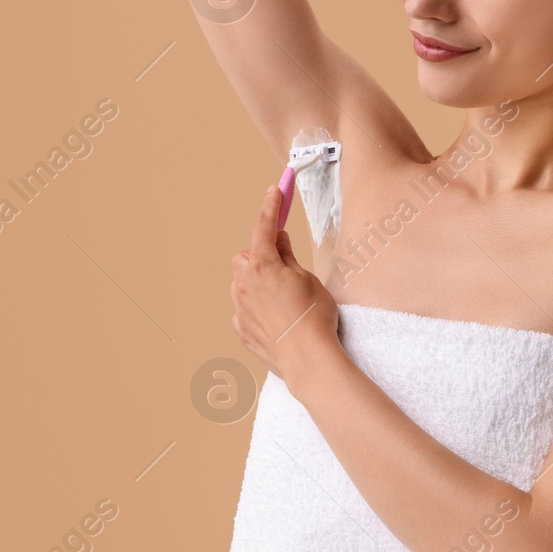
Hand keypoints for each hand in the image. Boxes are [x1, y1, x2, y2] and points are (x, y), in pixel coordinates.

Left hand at [230, 184, 339, 384]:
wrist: (307, 359)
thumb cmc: (313, 317)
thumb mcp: (307, 278)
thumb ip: (288, 258)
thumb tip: (279, 241)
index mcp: (262, 266)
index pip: (263, 227)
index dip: (271, 206)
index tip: (275, 191)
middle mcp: (243, 284)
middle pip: (245, 257)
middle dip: (260, 257)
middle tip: (284, 266)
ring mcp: (239, 308)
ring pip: (242, 283)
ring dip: (257, 283)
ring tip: (285, 299)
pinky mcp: (241, 329)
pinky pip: (245, 309)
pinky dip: (257, 308)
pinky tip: (278, 319)